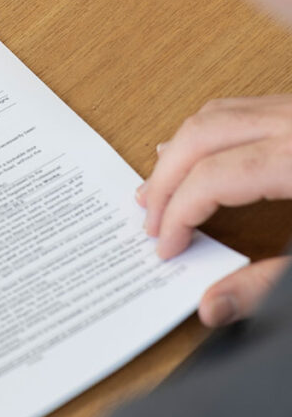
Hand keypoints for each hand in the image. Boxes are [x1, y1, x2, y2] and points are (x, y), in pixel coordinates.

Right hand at [137, 95, 291, 325]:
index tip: (167, 248)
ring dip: (178, 153)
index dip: (178, 216)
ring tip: (159, 191)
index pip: (210, 180)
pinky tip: (198, 159)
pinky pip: (239, 108)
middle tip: (149, 221)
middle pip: (198, 137)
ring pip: (213, 115)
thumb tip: (211, 308)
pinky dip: (207, 135)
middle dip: (164, 182)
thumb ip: (267, 285)